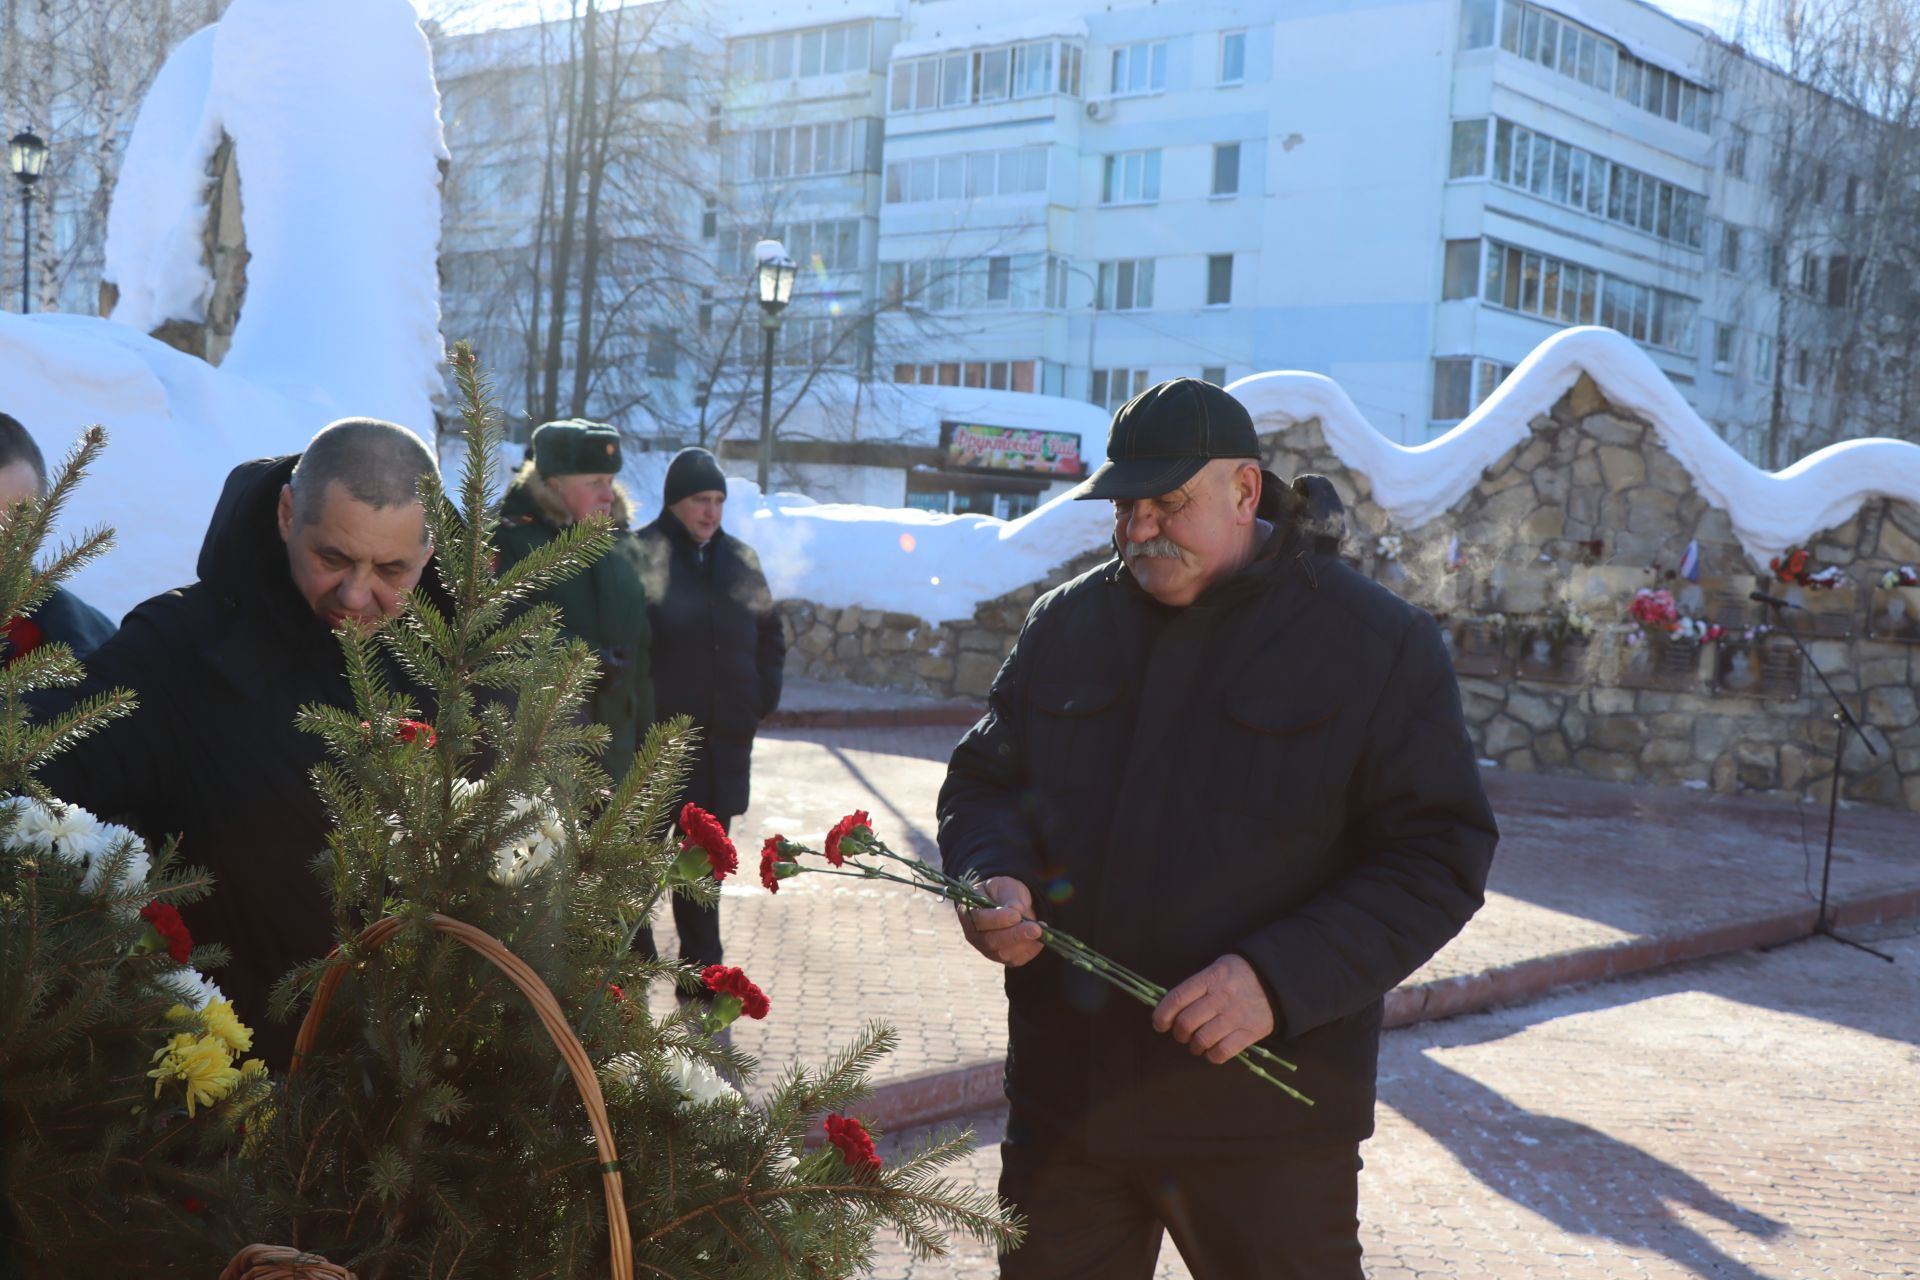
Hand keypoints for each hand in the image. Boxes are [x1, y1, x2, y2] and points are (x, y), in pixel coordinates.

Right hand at [957, 876, 1043, 967]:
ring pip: (1003, 954)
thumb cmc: (1001, 892)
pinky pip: (1015, 960)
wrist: (1009, 903)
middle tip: (1035, 928)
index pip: (978, 921)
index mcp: (968, 913)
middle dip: (1015, 935)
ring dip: (1024, 944)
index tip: (1016, 915)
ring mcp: (987, 949)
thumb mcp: (1004, 886)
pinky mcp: (1002, 958)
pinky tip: (1040, 941)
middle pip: (991, 941)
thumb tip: (1016, 908)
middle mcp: (974, 935)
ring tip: (1040, 930)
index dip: (997, 920)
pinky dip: (1030, 952)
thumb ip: (1008, 896)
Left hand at [1152, 954, 1274, 1063]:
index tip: (1159, 1024)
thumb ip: (1196, 986)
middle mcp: (1221, 997)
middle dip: (1178, 1033)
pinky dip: (1212, 1055)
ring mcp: (1236, 1016)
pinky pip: (1223, 1052)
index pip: (1177, 998)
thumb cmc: (1239, 974)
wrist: (1276, 979)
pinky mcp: (1250, 1032)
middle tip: (1181, 1034)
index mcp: (1210, 978)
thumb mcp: (1216, 969)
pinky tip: (1211, 1051)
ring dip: (1194, 1046)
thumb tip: (1171, 1008)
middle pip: (1187, 1022)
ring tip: (1196, 1045)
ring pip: (1202, 1039)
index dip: (1162, 1014)